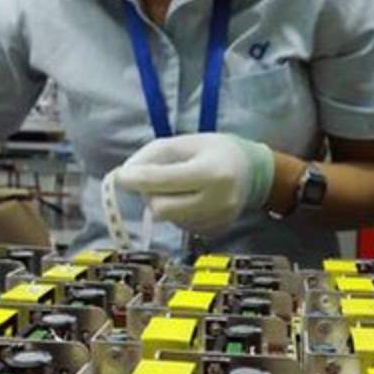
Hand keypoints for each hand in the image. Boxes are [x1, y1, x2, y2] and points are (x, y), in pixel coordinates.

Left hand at [113, 133, 274, 233]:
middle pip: (161, 208)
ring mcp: (217, 220)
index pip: (164, 181)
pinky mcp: (214, 231)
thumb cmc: (217, 151)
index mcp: (211, 172)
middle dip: (148, 194)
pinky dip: (176, 212)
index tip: (119, 175)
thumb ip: (155, 154)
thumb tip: (125, 174)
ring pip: (168, 219)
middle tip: (151, 180)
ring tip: (177, 186)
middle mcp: (217, 201)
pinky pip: (180, 225)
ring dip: (162, 203)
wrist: (254, 173)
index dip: (137, 179)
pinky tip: (189, 198)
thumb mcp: (188, 142)